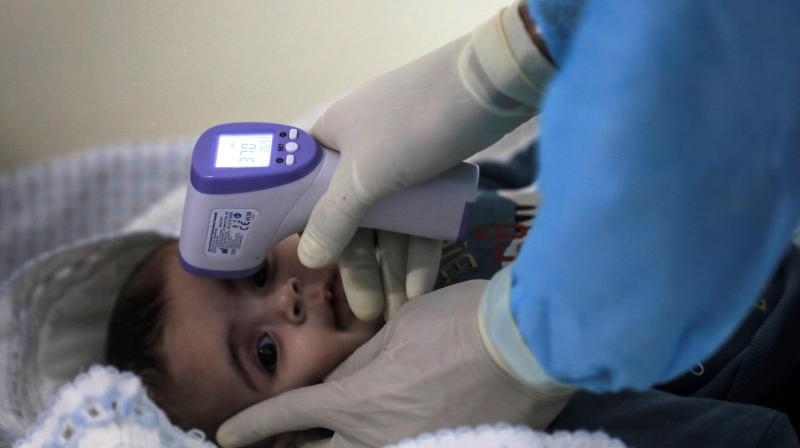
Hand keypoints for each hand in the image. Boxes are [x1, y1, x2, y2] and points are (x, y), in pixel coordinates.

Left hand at [217, 280, 572, 447]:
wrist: (527, 346)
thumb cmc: (456, 323)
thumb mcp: (399, 328)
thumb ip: (361, 359)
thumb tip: (338, 383)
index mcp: (357, 401)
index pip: (290, 417)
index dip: (252, 427)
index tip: (224, 437)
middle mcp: (376, 439)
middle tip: (283, 440)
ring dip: (339, 444)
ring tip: (335, 429)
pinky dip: (380, 439)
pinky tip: (387, 427)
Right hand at [298, 1, 554, 318]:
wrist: (489, 86)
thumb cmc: (410, 127)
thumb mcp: (364, 176)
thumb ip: (333, 219)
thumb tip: (307, 257)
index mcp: (326, 140)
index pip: (303, 194)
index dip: (308, 234)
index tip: (315, 274)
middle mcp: (355, 151)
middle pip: (350, 217)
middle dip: (361, 266)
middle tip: (368, 313)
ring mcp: (396, 161)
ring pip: (388, 222)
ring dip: (392, 266)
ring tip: (400, 310)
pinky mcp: (430, 170)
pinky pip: (417, 216)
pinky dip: (418, 247)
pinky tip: (421, 285)